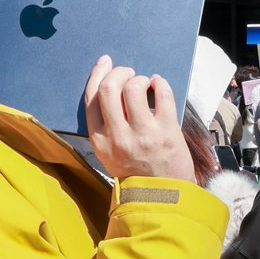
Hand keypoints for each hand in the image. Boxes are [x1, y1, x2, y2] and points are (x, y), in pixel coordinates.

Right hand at [84, 56, 194, 182]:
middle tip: (129, 73)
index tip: (105, 62)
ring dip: (141, 78)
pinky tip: (159, 85)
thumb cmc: (135, 171)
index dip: (98, 74)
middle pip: (111, 88)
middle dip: (119, 72)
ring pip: (135, 87)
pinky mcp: (167, 132)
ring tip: (146, 84)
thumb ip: (105, 125)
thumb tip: (111, 88)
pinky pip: (162, 95)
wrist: (162, 196)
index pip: (92, 98)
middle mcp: (119, 135)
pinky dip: (160, 83)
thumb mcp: (108, 152)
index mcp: (100, 140)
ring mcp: (144, 133)